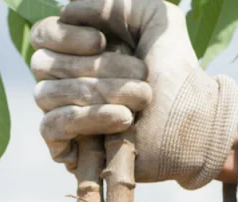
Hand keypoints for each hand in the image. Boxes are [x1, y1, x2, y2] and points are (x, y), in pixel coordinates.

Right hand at [30, 0, 237, 188]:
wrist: (194, 123)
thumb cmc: (178, 73)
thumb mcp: (156, 19)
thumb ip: (115, 2)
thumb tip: (66, 11)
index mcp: (78, 53)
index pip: (42, 36)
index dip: (64, 35)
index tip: (102, 41)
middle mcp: (66, 83)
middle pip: (44, 65)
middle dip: (96, 67)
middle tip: (142, 76)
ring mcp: (65, 118)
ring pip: (47, 94)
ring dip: (98, 92)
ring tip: (142, 99)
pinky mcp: (69, 150)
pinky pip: (51, 127)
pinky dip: (86, 118)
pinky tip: (122, 119)